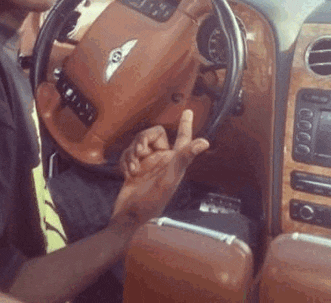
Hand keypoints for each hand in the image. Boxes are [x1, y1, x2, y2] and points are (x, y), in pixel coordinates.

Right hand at [111, 110, 209, 226]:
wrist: (127, 218)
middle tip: (139, 153)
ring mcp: (147, 164)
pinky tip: (127, 173)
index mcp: (173, 162)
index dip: (185, 125)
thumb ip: (184, 157)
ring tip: (133, 168)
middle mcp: (161, 161)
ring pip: (138, 143)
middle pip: (152, 134)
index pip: (182, 138)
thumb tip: (205, 142)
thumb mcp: (169, 178)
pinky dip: (125, 161)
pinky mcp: (133, 168)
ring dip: (131, 153)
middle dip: (143, 140)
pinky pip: (127, 154)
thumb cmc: (150, 203)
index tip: (188, 111)